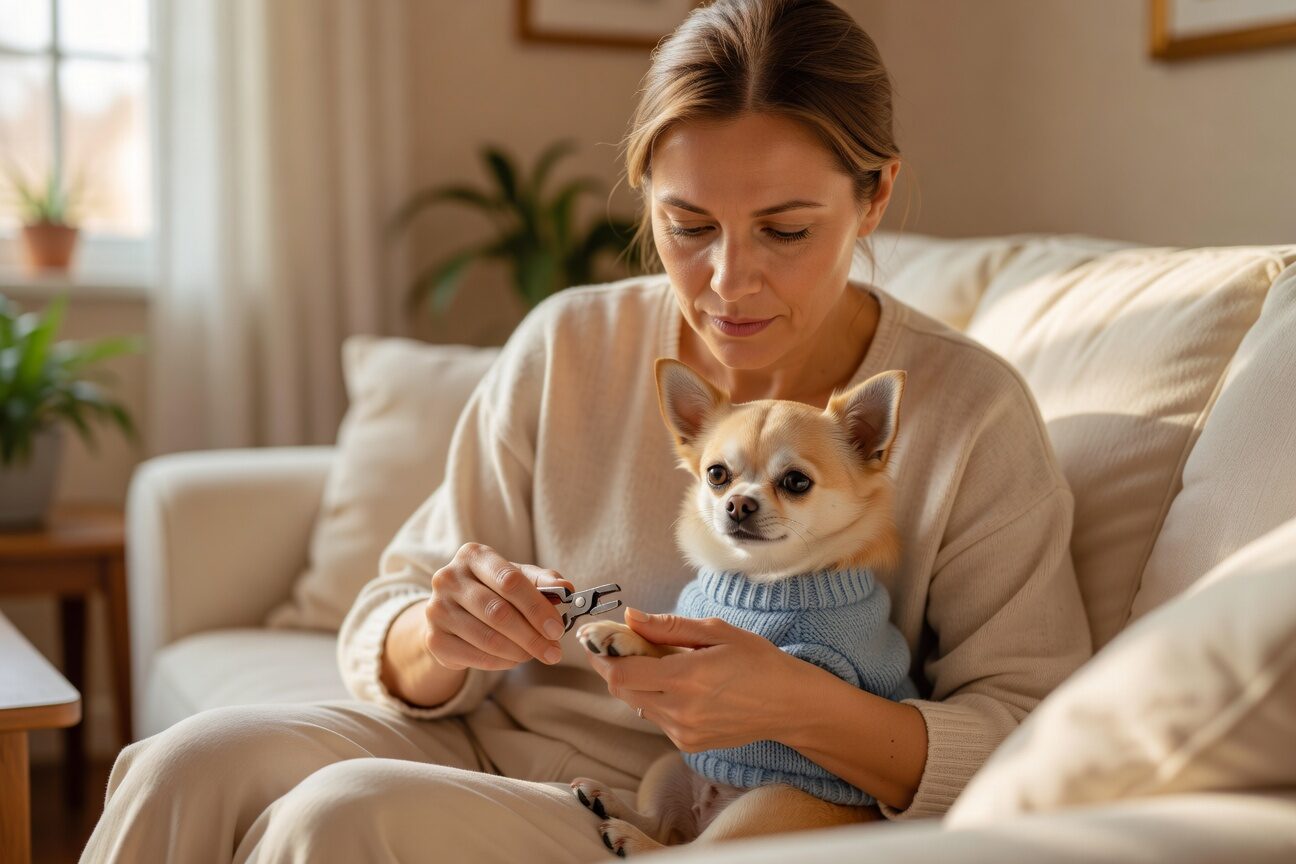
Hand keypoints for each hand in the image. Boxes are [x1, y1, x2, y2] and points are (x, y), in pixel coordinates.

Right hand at [424, 542, 574, 670]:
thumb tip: (567, 588)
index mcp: (473, 555)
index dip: (537, 608)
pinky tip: (513, 659)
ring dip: (519, 652)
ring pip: (487, 638)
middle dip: (532, 636)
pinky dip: (500, 662)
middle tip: (553, 652)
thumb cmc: (493, 591)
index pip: (510, 581)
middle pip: (498, 613)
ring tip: (534, 654)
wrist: (453, 613)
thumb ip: (544, 582)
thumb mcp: (519, 579)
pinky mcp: (433, 638)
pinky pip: (474, 656)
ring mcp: (436, 608)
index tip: (557, 629)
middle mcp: (449, 578)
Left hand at [582, 608, 801, 751]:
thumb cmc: (758, 662)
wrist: (790, 706)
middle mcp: (681, 710)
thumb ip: (668, 627)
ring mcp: (683, 732)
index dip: (603, 653)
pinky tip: (676, 683)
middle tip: (616, 645)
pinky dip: (654, 697)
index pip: (622, 671)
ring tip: (653, 661)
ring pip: (637, 704)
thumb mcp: (716, 632)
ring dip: (634, 681)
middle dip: (612, 666)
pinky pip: (656, 717)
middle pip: (622, 690)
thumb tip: (631, 617)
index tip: (596, 637)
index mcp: (687, 677)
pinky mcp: (688, 744)